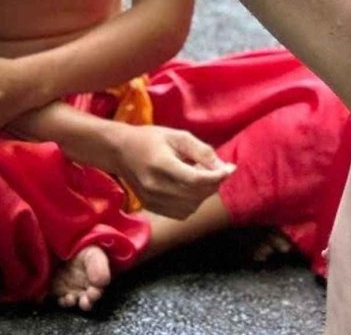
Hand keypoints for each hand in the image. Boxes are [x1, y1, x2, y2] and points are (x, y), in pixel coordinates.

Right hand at [110, 125, 234, 219]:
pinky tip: (189, 188)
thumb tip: (224, 167)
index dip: (217, 176)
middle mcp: (155, 186)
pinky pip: (181, 213)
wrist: (120, 151)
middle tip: (215, 168)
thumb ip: (202, 151)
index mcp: (161, 165)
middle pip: (195, 195)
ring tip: (199, 176)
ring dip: (203, 194)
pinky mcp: (151, 207)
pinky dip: (192, 203)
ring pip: (191, 207)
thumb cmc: (151, 139)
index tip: (230, 168)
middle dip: (213, 183)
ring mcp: (151, 200)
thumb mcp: (178, 136)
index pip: (196, 180)